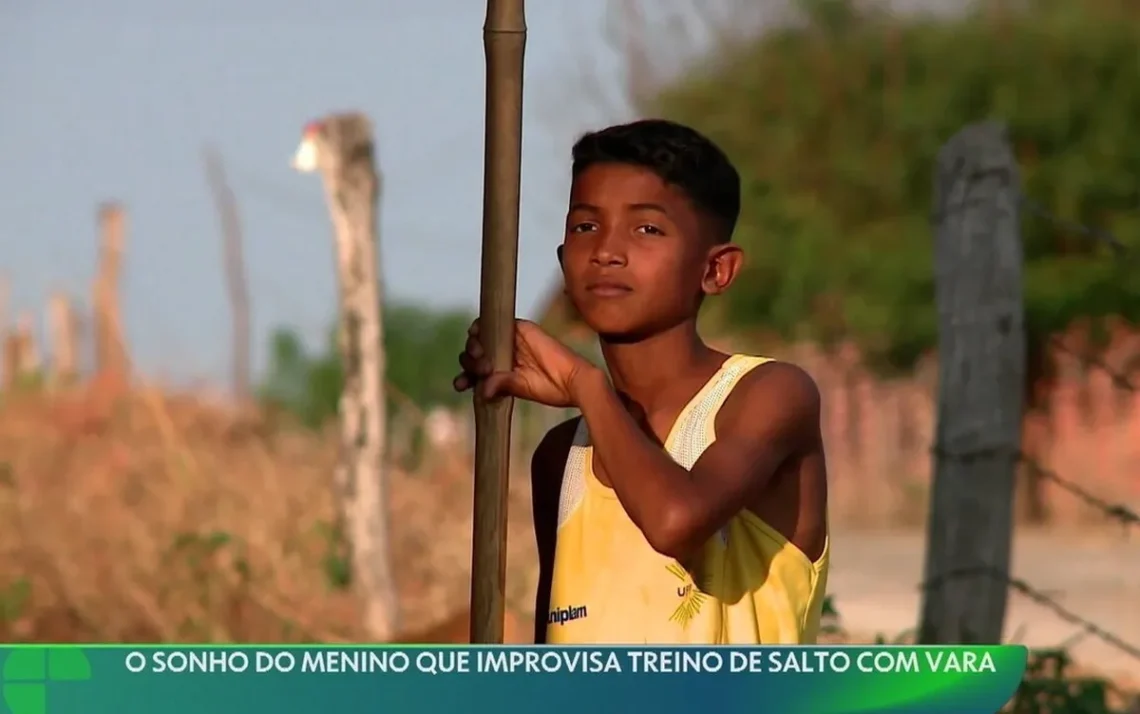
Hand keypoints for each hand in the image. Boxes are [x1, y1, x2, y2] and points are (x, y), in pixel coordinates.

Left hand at [453, 319, 595, 407]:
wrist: (574, 379)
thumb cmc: (553, 389)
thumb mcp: (522, 389)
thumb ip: (503, 385)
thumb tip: (481, 391)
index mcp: (503, 373)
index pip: (476, 372)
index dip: (465, 376)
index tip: (460, 385)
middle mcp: (504, 356)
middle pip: (475, 353)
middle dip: (470, 361)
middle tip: (482, 369)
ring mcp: (511, 342)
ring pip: (481, 337)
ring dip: (474, 345)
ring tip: (482, 357)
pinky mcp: (520, 328)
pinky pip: (495, 321)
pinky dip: (482, 326)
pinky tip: (477, 334)